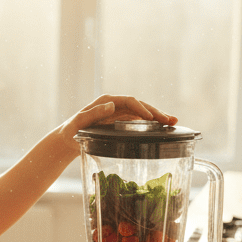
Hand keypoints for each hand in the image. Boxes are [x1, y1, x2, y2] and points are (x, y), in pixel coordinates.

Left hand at [60, 95, 176, 156]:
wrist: (67, 139)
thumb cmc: (70, 130)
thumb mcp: (79, 122)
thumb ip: (92, 114)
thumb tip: (111, 105)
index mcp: (106, 101)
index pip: (129, 101)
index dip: (141, 108)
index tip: (150, 117)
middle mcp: (115, 105)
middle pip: (140, 106)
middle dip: (156, 112)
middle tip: (171, 120)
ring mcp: (120, 114)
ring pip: (142, 114)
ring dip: (158, 118)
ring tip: (174, 123)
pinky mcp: (122, 123)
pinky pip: (140, 122)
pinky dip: (152, 125)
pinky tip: (163, 129)